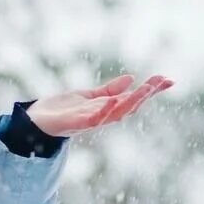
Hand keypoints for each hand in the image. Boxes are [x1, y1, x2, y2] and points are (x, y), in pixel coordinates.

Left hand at [25, 74, 173, 137]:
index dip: (150, 90)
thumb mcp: (87, 96)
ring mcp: (89, 121)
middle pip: (128, 107)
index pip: (133, 98)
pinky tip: (111, 101)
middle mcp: (101, 116)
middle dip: (145, 95)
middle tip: (160, 82)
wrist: (34, 123)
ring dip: (130, 102)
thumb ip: (108, 90)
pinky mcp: (74, 124)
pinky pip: (92, 119)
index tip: (169, 80)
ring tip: (144, 90)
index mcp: (106, 108)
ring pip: (115, 114)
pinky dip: (102, 111)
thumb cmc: (61, 110)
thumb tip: (130, 79)